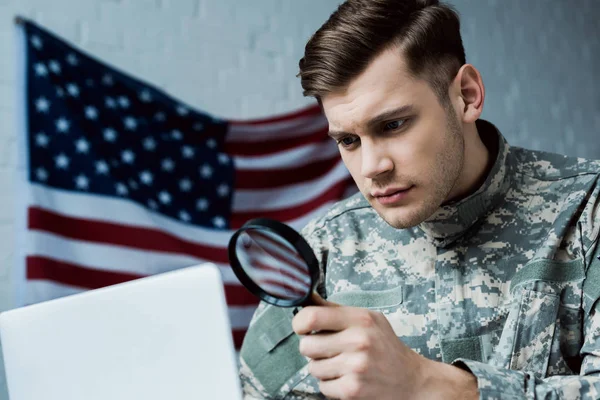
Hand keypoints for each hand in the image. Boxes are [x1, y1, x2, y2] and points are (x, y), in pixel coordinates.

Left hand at [292, 305, 477, 399]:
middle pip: (306, 345)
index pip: (311, 317)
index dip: (299, 323)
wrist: (413, 380)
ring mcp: (355, 367)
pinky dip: (331, 385)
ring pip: (312, 367)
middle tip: (327, 349)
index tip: (302, 327)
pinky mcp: (352, 390)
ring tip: (342, 364)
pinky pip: (322, 386)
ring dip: (322, 368)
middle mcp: (358, 341)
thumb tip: (307, 297)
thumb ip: (335, 309)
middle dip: (312, 348)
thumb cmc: (386, 346)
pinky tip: (347, 378)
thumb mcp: (367, 319)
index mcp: (360, 319)